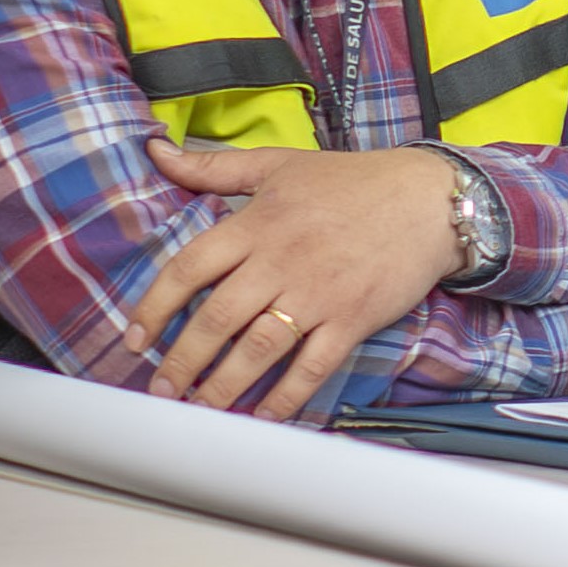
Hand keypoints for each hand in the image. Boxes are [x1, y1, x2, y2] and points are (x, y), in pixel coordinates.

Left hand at [126, 137, 460, 420]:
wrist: (430, 198)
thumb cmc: (353, 181)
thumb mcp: (281, 164)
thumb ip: (215, 166)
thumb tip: (156, 151)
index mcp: (259, 221)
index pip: (190, 267)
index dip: (155, 307)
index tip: (137, 339)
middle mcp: (283, 258)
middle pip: (217, 319)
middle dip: (181, 363)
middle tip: (162, 391)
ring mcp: (319, 292)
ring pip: (257, 350)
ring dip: (221, 387)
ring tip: (200, 410)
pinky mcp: (353, 318)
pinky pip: (311, 367)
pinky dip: (284, 397)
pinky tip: (263, 415)